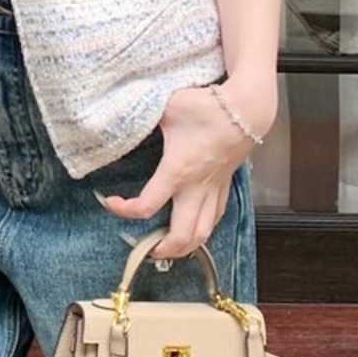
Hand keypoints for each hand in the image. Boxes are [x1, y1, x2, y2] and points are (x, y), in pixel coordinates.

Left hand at [97, 83, 263, 257]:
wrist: (246, 109)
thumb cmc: (207, 107)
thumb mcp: (166, 107)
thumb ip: (142, 113)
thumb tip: (123, 113)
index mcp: (177, 170)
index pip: (147, 205)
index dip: (123, 210)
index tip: (110, 202)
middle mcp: (196, 187)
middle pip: (182, 236)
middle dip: (162, 249)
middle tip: (144, 249)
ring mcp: (213, 189)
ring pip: (203, 233)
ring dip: (184, 247)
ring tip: (167, 249)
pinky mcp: (224, 186)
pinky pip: (215, 218)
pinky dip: (203, 230)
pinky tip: (193, 228)